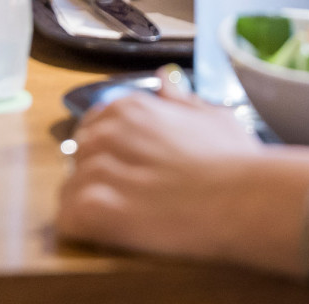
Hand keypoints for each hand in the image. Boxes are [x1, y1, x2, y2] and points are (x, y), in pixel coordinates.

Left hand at [56, 81, 265, 259]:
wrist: (239, 197)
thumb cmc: (232, 158)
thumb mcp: (211, 114)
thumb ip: (179, 99)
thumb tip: (164, 80)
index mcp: (132, 107)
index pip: (95, 124)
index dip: (110, 148)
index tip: (128, 166)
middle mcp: (109, 130)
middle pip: (79, 156)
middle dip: (97, 174)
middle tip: (130, 193)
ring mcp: (99, 167)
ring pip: (72, 187)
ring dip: (92, 202)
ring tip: (125, 214)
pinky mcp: (95, 207)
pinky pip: (69, 216)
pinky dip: (84, 225)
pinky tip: (112, 228)